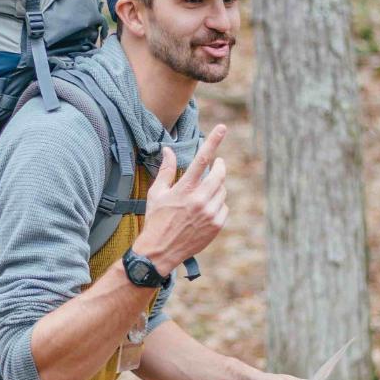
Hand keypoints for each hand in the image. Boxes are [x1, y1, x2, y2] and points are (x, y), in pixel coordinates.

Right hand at [134, 125, 228, 273]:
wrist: (159, 252)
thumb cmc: (156, 220)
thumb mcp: (156, 193)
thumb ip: (166, 170)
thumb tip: (168, 149)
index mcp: (185, 189)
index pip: (202, 159)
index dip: (213, 141)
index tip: (222, 128)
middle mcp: (200, 200)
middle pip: (219, 174)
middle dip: (220, 166)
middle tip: (217, 164)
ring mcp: (210, 213)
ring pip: (222, 191)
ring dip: (216, 188)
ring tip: (202, 195)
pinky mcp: (217, 225)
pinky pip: (224, 207)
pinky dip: (218, 205)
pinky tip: (204, 211)